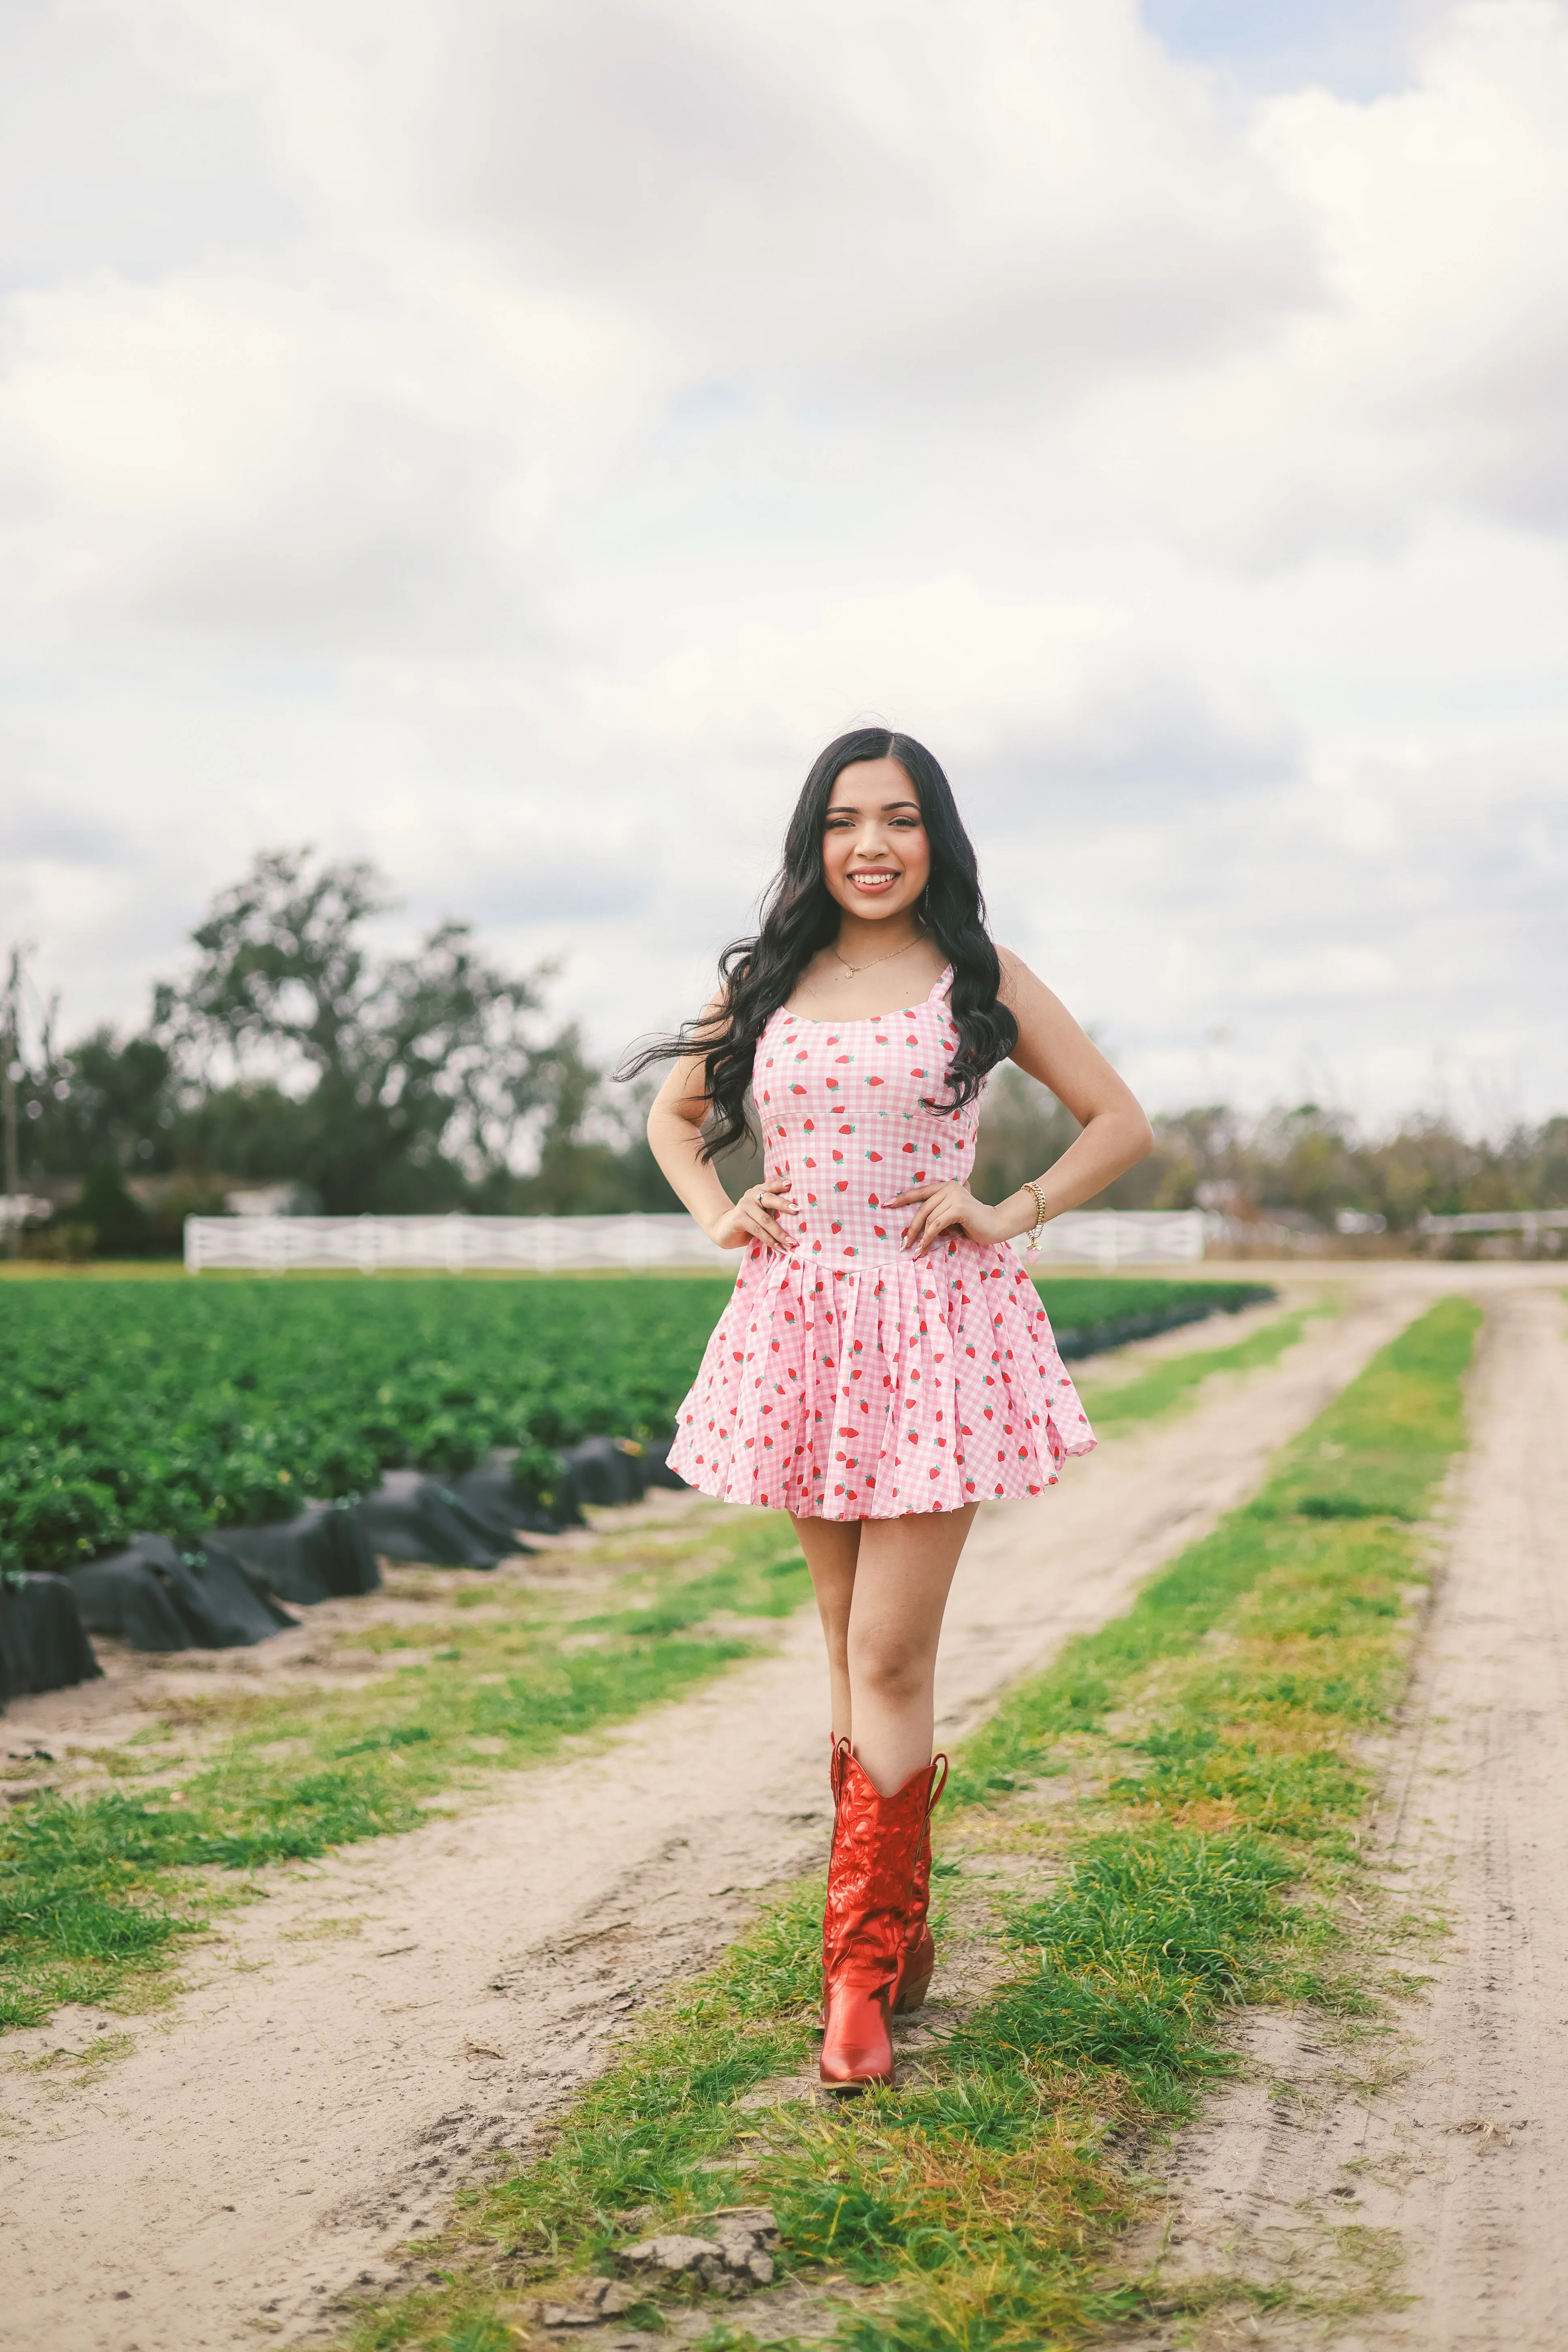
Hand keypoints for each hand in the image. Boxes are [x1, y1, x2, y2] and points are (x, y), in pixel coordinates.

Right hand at [708, 1179, 796, 1252]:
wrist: (723, 1229)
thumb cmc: (749, 1222)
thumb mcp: (761, 1214)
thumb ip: (773, 1212)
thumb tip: (799, 1222)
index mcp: (758, 1191)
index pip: (771, 1186)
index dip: (780, 1184)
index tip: (791, 1184)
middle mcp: (751, 1195)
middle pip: (770, 1199)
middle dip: (785, 1205)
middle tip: (798, 1211)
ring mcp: (744, 1206)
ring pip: (766, 1220)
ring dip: (780, 1233)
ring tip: (791, 1242)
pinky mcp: (739, 1219)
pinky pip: (758, 1230)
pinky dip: (770, 1240)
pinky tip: (778, 1247)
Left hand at [892, 1180, 1009, 1254]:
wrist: (996, 1225)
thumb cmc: (973, 1223)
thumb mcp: (951, 1215)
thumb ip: (937, 1212)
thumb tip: (914, 1226)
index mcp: (946, 1186)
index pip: (919, 1192)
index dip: (902, 1198)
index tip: (886, 1205)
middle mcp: (949, 1187)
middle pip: (922, 1209)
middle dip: (911, 1228)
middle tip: (903, 1244)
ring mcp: (954, 1196)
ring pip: (929, 1219)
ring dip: (920, 1238)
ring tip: (915, 1251)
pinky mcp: (959, 1208)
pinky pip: (936, 1224)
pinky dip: (928, 1238)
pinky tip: (923, 1248)